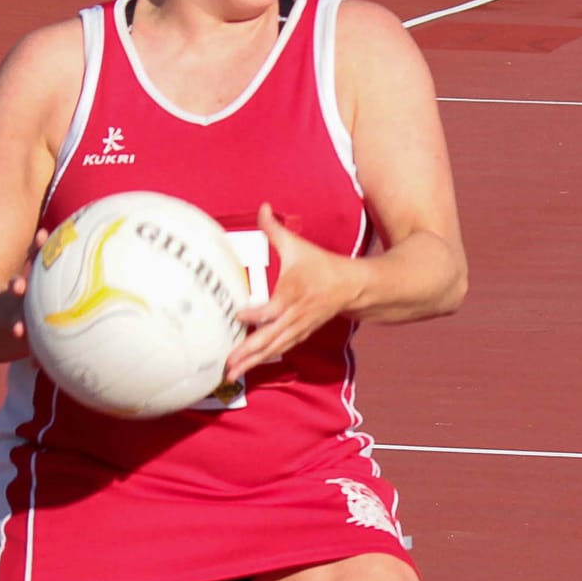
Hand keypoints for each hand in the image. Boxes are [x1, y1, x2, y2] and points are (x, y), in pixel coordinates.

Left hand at [225, 203, 358, 378]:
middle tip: (228, 364)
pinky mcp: (301, 333)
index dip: (256, 313)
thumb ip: (275, 229)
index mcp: (293, 292)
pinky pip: (280, 349)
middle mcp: (295, 314)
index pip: (273, 307)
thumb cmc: (323, 266)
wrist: (354, 287)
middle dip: (248, 352)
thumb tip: (262, 207)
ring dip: (253, 362)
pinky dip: (264, 359)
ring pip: (274, 348)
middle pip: (270, 337)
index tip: (238, 315)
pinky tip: (249, 367)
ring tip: (232, 373)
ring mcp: (299, 327)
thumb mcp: (299, 246)